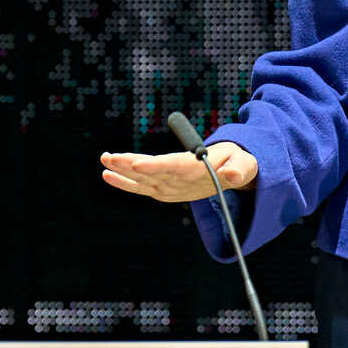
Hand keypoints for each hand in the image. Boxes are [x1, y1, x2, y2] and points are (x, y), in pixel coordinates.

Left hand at [100, 143, 258, 202]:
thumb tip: (233, 174)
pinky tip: (107, 174)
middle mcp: (179, 183)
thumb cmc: (237, 164)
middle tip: (109, 158)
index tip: (136, 164)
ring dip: (121, 171)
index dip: (154, 167)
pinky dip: (124, 182)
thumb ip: (238, 168)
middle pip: (151, 174)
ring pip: (142, 181)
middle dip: (128, 166)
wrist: (232, 177)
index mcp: (196, 173)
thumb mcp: (243, 163)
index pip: (172, 168)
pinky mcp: (164, 190)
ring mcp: (170, 189)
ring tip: (104, 160)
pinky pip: (141, 188)